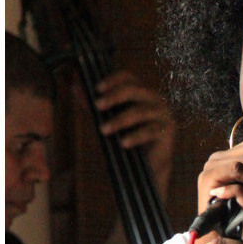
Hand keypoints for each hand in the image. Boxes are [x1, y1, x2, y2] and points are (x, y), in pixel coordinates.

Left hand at [94, 70, 175, 185]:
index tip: (97, 89)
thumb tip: (74, 87)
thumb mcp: (109, 120)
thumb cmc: (128, 139)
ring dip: (119, 120)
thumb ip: (94, 105)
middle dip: (114, 96)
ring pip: (140, 111)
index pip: (128, 77)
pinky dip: (134, 136)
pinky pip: (150, 131)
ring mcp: (163, 114)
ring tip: (104, 130)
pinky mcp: (167, 131)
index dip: (113, 80)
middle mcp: (154, 99)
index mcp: (141, 93)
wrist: (148, 166)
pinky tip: (123, 143)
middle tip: (98, 106)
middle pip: (135, 89)